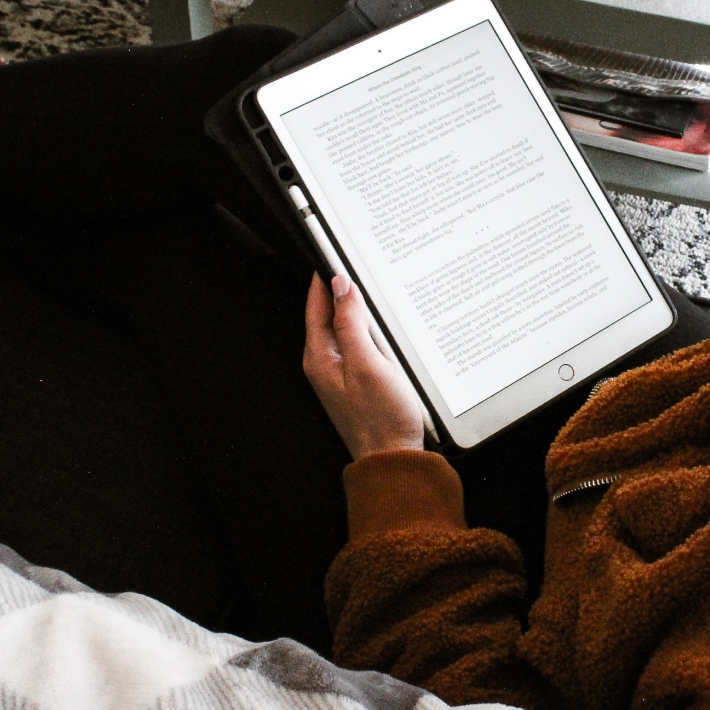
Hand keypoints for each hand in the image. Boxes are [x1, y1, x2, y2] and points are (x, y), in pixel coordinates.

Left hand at [303, 273, 425, 458]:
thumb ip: (351, 323)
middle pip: (331, 314)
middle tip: (359, 265)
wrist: (392, 458)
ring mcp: (340, 373)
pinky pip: (360, 346)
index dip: (326, 276)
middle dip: (344, 290)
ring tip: (375, 292)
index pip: (317, 304)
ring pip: (347, 329)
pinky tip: (386, 330)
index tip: (336, 251)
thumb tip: (342, 287)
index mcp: (320, 356)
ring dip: (360, 312)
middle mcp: (325, 363)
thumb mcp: (367, 363)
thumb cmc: (382, 417)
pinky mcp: (357, 381)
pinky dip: (371, 333)